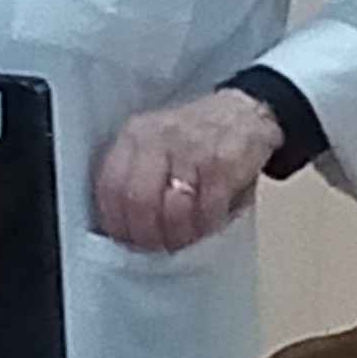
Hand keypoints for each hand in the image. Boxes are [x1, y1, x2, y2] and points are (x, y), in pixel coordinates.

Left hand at [93, 89, 281, 250]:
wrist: (246, 111)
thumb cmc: (195, 138)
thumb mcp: (155, 144)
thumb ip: (135, 178)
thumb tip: (123, 231)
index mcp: (135, 135)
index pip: (110, 187)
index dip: (116, 224)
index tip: (127, 240)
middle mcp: (161, 137)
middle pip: (139, 201)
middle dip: (146, 235)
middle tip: (156, 245)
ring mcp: (194, 148)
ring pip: (173, 211)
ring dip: (177, 235)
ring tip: (181, 239)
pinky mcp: (225, 163)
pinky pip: (207, 210)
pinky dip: (205, 226)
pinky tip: (207, 224)